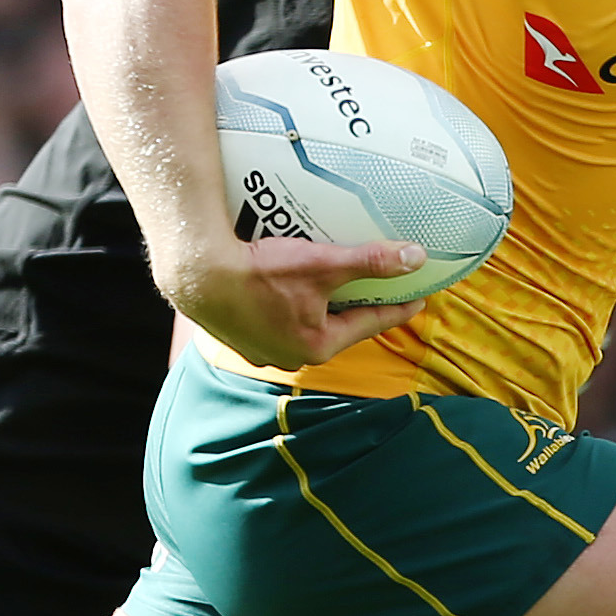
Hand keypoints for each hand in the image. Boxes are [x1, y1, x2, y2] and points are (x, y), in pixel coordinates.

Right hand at [160, 229, 428, 372]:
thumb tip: (415, 258)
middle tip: (376, 291)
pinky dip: (288, 309)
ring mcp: (263, 351)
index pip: (370, 323)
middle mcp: (291, 357)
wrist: (198, 275)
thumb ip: (371, 262)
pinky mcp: (240, 337)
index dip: (396, 308)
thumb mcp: (323, 264)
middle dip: (355, 309)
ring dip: (319, 310)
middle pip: (337, 328)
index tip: (417, 299)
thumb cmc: (260, 273)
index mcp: (317, 345)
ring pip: (304, 328)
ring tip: (330, 289)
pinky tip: (286, 292)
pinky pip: (276, 323)